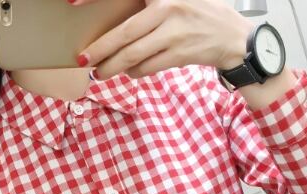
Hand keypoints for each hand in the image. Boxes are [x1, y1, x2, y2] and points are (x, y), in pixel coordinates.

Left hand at [67, 0, 254, 78]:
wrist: (234, 38)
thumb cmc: (201, 14)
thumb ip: (149, 7)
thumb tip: (119, 27)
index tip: (72, 1)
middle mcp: (166, 9)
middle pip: (124, 33)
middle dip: (100, 49)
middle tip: (83, 59)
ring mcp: (174, 33)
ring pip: (134, 55)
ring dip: (113, 67)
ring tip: (101, 73)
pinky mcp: (180, 54)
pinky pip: (149, 67)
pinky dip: (135, 72)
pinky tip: (128, 72)